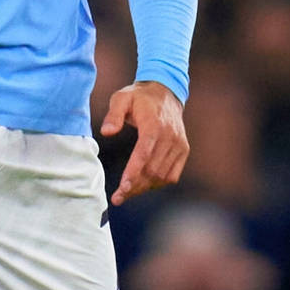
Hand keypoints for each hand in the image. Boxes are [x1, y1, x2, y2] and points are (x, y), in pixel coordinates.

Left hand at [101, 80, 188, 205]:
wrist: (166, 92)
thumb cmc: (139, 97)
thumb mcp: (121, 98)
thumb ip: (114, 114)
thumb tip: (106, 132)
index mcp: (154, 123)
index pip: (144, 153)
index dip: (134, 172)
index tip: (122, 187)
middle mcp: (170, 136)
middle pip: (152, 169)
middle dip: (134, 186)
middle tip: (118, 198)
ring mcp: (179, 144)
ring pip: (162, 175)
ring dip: (144, 187)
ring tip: (126, 194)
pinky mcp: (183, 150)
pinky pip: (172, 175)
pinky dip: (158, 183)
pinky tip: (143, 186)